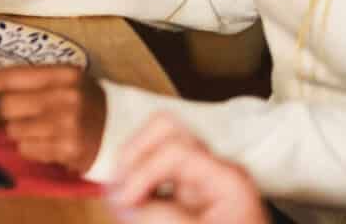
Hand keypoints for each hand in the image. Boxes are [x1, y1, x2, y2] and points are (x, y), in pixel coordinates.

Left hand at [0, 64, 105, 170]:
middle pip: (9, 106)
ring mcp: (67, 125)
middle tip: (29, 113)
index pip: (14, 75)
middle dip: (11, 112)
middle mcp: (65, 97)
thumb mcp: (64, 82)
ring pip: (15, 131)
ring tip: (46, 129)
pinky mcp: (67, 150)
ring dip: (23, 132)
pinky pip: (27, 149)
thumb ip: (27, 81)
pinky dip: (34, 148)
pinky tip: (52, 143)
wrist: (122, 130)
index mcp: (64, 74)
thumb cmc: (85, 102)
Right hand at [110, 114, 267, 223]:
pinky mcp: (189, 200)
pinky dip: (140, 187)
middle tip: (118, 189)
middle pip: (167, 131)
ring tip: (120, 201)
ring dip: (134, 169)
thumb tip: (123, 202)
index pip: (175, 150)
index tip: (122, 203)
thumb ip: (164, 219)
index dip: (141, 173)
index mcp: (227, 179)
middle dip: (135, 155)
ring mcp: (201, 184)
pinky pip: (158, 178)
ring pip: (158, 147)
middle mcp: (214, 172)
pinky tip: (130, 209)